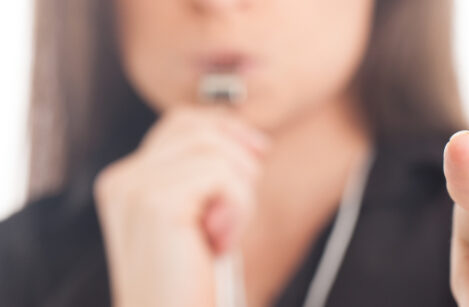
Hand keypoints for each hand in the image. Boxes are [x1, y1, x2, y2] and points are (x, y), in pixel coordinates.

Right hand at [93, 106, 268, 306]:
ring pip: (215, 150)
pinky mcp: (156, 203)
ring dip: (239, 193)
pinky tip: (220, 243)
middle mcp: (122, 179)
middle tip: (241, 203)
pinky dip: (238, 208)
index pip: (180, 123)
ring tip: (225, 234)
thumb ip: (208, 176)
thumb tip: (252, 141)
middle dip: (237, 158)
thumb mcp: (200, 217)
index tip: (258, 152)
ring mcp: (134, 188)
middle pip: (198, 129)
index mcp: (125, 180)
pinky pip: (223, 176)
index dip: (226, 129)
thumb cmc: (190, 280)